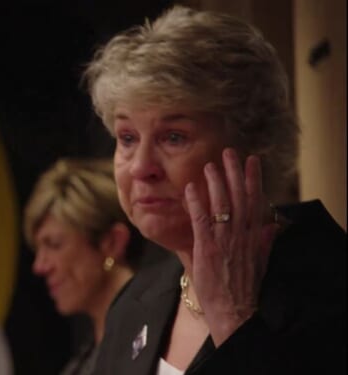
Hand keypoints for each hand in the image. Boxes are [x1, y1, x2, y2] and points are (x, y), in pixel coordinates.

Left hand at [184, 148, 279, 345]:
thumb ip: (265, 242)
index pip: (255, 201)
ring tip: (209, 164)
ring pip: (221, 204)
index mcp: (254, 236)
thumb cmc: (242, 287)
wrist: (234, 309)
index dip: (253, 179)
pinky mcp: (207, 247)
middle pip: (239, 197)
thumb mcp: (260, 262)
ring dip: (215, 182)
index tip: (252, 161)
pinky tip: (190, 187)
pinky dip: (196, 202)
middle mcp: (241, 234)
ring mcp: (224, 240)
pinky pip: (200, 219)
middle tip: (229, 152)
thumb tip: (273, 227)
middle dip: (234, 173)